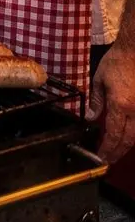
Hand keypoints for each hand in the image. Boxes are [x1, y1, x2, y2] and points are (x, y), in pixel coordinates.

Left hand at [88, 42, 134, 161]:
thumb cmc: (117, 61)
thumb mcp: (100, 79)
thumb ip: (97, 100)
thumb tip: (92, 118)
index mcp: (120, 105)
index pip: (113, 135)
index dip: (107, 149)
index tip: (101, 157)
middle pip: (128, 140)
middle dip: (117, 153)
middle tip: (109, 159)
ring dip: (127, 145)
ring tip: (117, 151)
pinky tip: (129, 136)